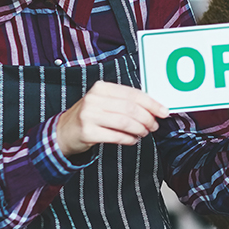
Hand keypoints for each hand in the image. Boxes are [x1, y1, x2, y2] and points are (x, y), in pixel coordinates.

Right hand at [54, 80, 169, 157]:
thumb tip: (155, 108)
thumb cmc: (90, 116)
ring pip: (125, 122)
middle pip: (131, 108)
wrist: (63, 132)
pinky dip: (129, 139)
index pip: (133, 94)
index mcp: (102, 88)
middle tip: (154, 125)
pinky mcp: (87, 132)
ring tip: (144, 133)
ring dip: (140, 129)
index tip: (164, 112)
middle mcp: (94, 99)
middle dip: (148, 118)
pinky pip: (116, 136)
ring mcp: (89, 115)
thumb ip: (126, 102)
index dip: (152, 104)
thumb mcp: (104, 102)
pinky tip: (133, 140)